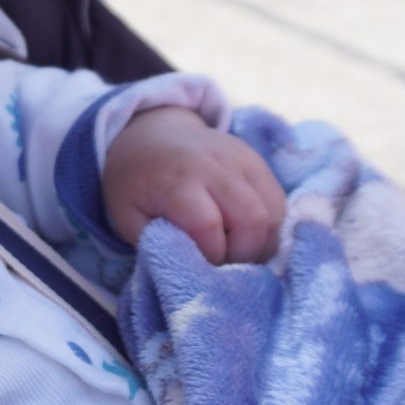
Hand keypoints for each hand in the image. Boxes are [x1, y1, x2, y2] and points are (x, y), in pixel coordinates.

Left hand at [102, 106, 284, 263]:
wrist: (150, 135)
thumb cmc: (135, 184)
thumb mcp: (127, 218)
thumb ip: (158, 244)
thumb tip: (193, 268)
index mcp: (177, 181)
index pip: (209, 227)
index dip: (211, 257)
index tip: (200, 268)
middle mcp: (214, 165)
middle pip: (253, 220)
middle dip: (244, 255)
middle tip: (224, 266)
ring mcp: (241, 159)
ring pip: (274, 212)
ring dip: (262, 243)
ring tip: (236, 252)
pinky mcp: (257, 160)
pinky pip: (277, 200)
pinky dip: (269, 226)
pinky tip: (246, 235)